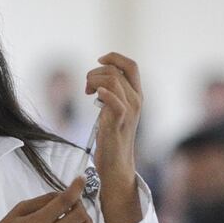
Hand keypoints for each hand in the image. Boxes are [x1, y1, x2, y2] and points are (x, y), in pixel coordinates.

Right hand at [0, 176, 94, 222]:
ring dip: (84, 217)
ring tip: (72, 213)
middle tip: (70, 200)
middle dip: (79, 203)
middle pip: (80, 216)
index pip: (64, 202)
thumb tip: (63, 193)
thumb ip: (42, 200)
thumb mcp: (19, 210)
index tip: (81, 178)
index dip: (76, 188)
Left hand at [85, 52, 141, 222]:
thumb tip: (98, 80)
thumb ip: (112, 94)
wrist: (116, 165)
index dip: (114, 57)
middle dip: (95, 73)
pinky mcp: (118, 123)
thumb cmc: (112, 138)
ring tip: (87, 93)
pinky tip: (94, 96)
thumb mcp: (113, 111)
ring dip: (93, 81)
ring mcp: (129, 112)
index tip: (98, 60)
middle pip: (116, 71)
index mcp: (136, 95)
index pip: (131, 65)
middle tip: (87, 88)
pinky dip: (104, 94)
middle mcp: (136, 101)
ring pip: (112, 81)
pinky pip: (115, 102)